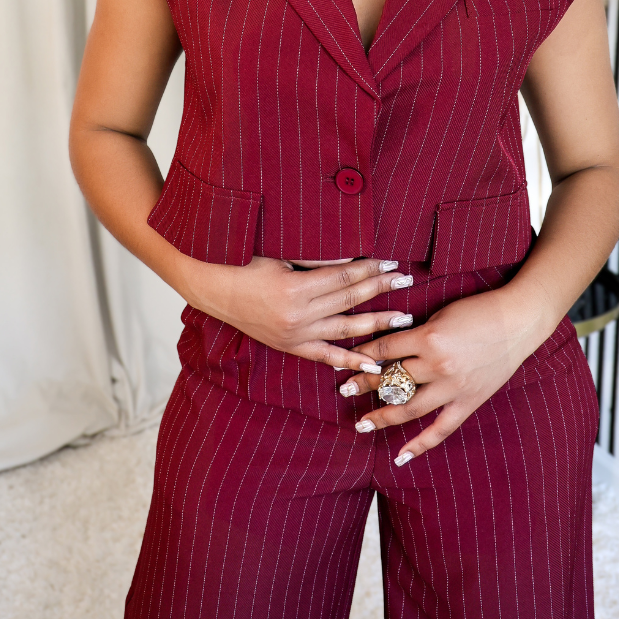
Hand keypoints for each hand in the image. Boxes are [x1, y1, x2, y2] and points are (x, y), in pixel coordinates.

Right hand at [180, 254, 414, 373]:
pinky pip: (324, 356)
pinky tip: (371, 364)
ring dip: (375, 323)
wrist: (212, 288)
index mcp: (295, 289)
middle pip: (349, 300)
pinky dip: (348, 360)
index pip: (344, 278)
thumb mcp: (280, 254)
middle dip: (380, 289)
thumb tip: (353, 259)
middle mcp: (298, 316)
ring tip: (402, 318)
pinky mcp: (289, 346)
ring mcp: (294, 335)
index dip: (370, 269)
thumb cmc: (244, 263)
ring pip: (344, 329)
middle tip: (406, 281)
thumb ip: (317, 259)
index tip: (391, 262)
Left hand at [346, 288, 555, 462]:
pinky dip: (421, 444)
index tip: (346, 361)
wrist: (519, 321)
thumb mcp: (440, 315)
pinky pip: (441, 429)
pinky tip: (400, 455)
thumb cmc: (478, 310)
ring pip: (409, 408)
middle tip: (344, 389)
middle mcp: (438, 366)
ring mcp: (454, 387)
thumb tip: (387, 350)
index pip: (385, 350)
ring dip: (382, 416)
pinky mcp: (469, 401)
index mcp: (429, 338)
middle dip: (365, 385)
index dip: (363, 356)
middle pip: (392, 380)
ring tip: (362, 422)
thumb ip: (415, 334)